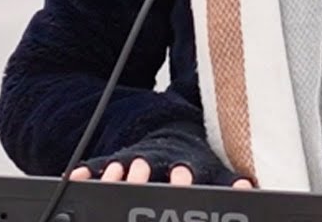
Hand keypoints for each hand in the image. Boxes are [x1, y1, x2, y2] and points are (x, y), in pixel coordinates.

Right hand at [69, 158, 252, 187]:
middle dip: (144, 171)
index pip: (185, 168)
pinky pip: (98, 165)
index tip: (181, 178)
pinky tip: (75, 176)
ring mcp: (136, 159)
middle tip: (139, 173)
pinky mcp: (116, 161)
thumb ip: (228, 183)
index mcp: (185, 162)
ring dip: (117, 171)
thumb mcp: (215, 170)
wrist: (171, 133)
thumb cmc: (194, 160)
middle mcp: (160, 159)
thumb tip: (246, 188)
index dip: (183, 174)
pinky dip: (87, 171)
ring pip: (124, 164)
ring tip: (110, 176)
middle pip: (151, 164)